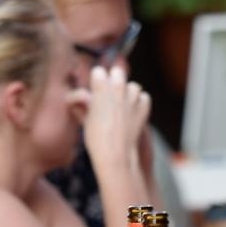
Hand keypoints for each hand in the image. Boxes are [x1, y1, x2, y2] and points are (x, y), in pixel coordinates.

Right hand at [80, 66, 150, 187]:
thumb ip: (81, 102)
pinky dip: (140, 103)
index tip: (96, 93)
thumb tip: (84, 96)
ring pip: (133, 85)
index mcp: (100, 87)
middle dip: (114, 82)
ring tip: (123, 108)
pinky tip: (132, 114)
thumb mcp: (84, 118)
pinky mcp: (144, 106)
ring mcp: (133, 97)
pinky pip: (144, 97)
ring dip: (129, 94)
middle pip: (118, 72)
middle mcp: (118, 88)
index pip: (99, 72)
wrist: (116, 154)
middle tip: (110, 98)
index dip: (96, 82)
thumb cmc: (96, 138)